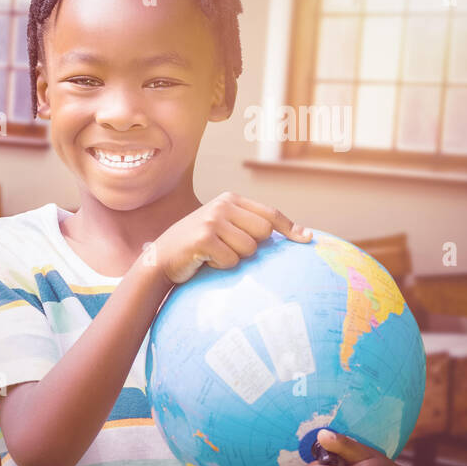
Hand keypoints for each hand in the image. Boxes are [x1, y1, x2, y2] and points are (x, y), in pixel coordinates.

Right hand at [149, 192, 311, 283]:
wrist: (159, 259)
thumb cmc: (197, 247)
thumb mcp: (223, 228)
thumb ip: (249, 225)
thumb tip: (298, 234)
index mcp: (230, 199)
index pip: (270, 214)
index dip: (290, 228)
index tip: (307, 239)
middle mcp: (222, 205)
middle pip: (264, 232)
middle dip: (252, 246)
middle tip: (228, 249)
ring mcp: (212, 220)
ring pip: (249, 248)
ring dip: (235, 258)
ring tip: (214, 254)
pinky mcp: (204, 238)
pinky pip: (231, 260)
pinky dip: (221, 266)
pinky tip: (204, 260)